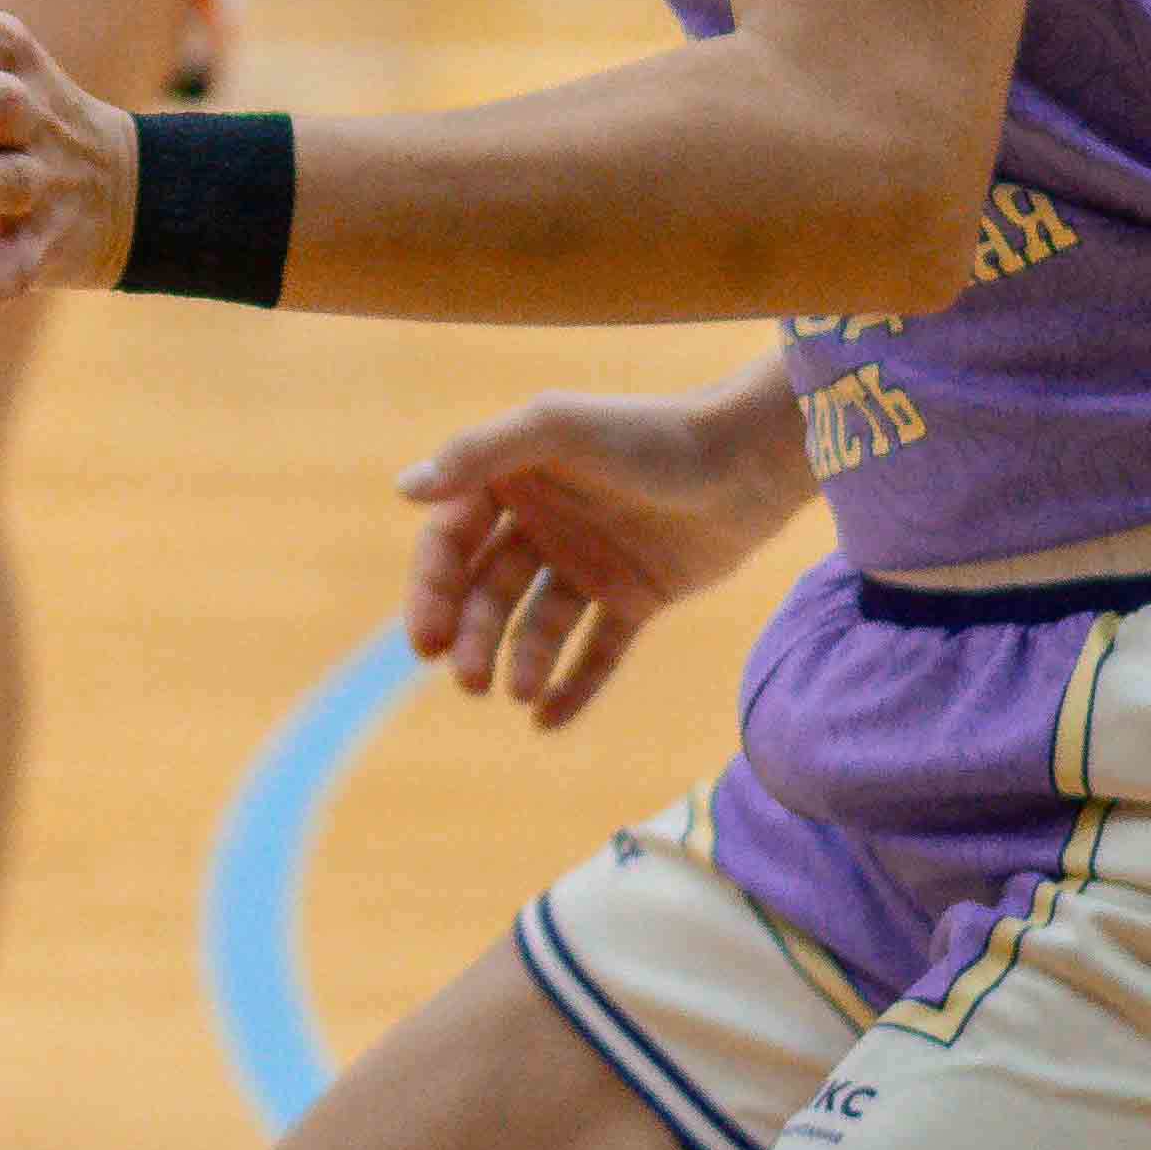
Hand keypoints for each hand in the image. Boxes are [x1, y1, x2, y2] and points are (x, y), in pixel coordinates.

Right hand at [398, 388, 809, 728]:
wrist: (746, 462)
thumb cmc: (646, 435)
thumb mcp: (555, 429)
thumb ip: (479, 453)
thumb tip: (404, 489)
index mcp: (511, 479)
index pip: (450, 541)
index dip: (431, 590)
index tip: (424, 639)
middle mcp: (542, 523)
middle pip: (487, 590)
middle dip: (470, 637)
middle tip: (468, 681)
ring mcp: (588, 563)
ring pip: (537, 624)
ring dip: (520, 660)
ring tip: (517, 691)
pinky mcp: (634, 597)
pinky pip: (595, 649)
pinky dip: (573, 685)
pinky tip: (547, 720)